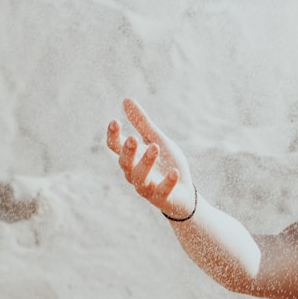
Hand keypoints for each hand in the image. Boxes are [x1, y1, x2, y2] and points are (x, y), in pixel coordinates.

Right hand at [106, 99, 195, 217]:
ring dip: (146, 162)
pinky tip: (174, 172)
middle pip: (125, 163)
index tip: (115, 122)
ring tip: (155, 147)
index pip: (115, 147)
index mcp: (132, 158)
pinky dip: (168, 182)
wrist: (184, 193)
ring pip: (140, 177)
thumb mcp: (158, 140)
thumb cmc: (167, 165)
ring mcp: (147, 187)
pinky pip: (162, 191)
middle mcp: (134, 173)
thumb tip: (126, 100)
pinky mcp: (162, 198)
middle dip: (128, 151)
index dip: (113, 136)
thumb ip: (142, 124)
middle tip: (133, 138)